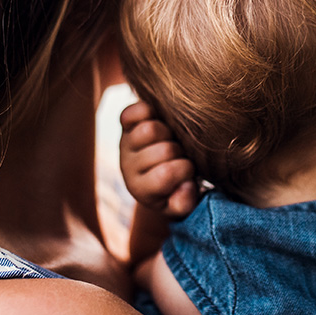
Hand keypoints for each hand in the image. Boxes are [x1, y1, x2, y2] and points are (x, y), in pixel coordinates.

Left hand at [119, 101, 199, 218]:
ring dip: (168, 132)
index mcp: (141, 190)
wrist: (157, 172)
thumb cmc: (175, 188)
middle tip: (181, 156)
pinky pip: (133, 112)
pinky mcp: (125, 124)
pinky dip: (147, 112)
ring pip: (150, 130)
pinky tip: (159, 122)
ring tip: (172, 140)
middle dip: (180, 152)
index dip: (185, 170)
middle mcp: (128, 167)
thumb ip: (185, 202)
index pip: (166, 175)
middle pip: (163, 150)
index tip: (190, 172)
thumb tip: (187, 187)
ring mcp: (126, 143)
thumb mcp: (181, 202)